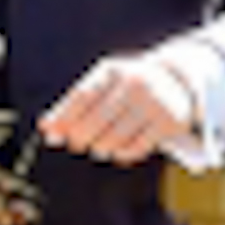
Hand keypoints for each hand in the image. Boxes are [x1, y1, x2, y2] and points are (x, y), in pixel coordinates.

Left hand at [34, 62, 188, 164]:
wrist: (178, 80)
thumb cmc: (128, 85)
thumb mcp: (102, 85)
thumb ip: (73, 105)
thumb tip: (45, 129)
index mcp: (113, 69)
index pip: (82, 97)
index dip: (64, 119)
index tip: (53, 136)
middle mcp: (135, 83)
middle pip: (96, 120)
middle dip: (81, 137)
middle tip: (78, 144)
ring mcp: (154, 102)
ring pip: (115, 137)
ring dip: (101, 148)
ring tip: (98, 148)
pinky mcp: (169, 122)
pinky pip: (137, 147)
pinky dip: (123, 154)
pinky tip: (118, 152)